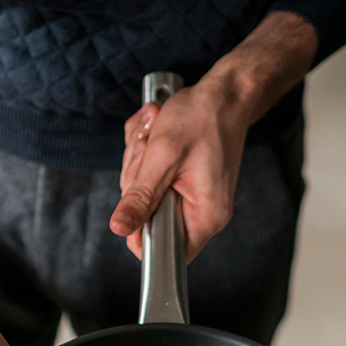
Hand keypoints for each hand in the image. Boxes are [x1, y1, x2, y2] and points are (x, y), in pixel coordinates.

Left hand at [110, 11, 318, 259]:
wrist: (224, 93)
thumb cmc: (201, 118)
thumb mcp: (163, 156)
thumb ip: (141, 197)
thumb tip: (120, 228)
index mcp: (205, 215)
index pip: (165, 253)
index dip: (139, 233)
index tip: (133, 199)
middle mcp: (203, 212)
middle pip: (148, 219)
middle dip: (136, 181)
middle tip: (147, 149)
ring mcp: (193, 196)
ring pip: (145, 196)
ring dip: (139, 162)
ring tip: (153, 134)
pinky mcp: (185, 182)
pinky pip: (152, 180)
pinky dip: (146, 156)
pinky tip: (154, 133)